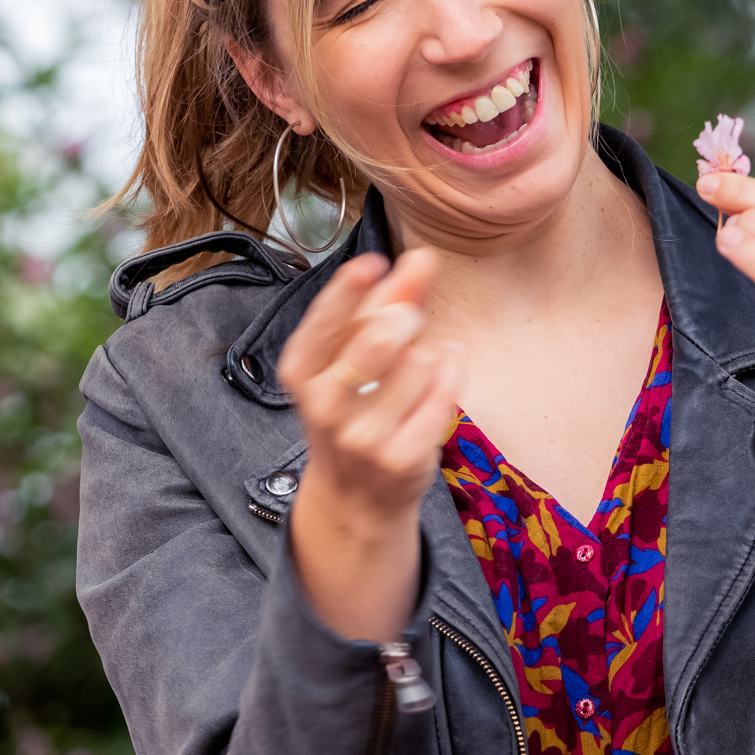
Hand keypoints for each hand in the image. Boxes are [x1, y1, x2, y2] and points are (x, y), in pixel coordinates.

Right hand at [277, 249, 462, 639]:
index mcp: (302, 372)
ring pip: (417, 364)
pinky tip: (448, 367)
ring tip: (422, 366)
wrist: (358, 496)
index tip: (373, 264)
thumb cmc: (358, 408)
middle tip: (409, 320)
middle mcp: (324, 406)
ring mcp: (362, 438)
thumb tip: (421, 257)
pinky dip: (452, 374)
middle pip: (374, 339)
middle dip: (402, 317)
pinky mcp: (400, 459)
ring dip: (430, 354)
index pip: (322, 323)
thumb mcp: (354, 356)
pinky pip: (442, 397)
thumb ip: (386, 303)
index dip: (348, 291)